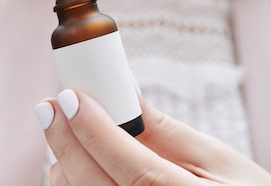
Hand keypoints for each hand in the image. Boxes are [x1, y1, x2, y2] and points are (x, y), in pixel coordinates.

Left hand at [36, 89, 270, 185]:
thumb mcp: (220, 159)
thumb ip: (167, 131)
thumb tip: (124, 93)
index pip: (135, 170)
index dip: (97, 132)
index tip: (71, 96)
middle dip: (66, 142)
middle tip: (50, 104)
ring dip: (65, 162)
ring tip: (63, 128)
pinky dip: (74, 181)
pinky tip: (75, 159)